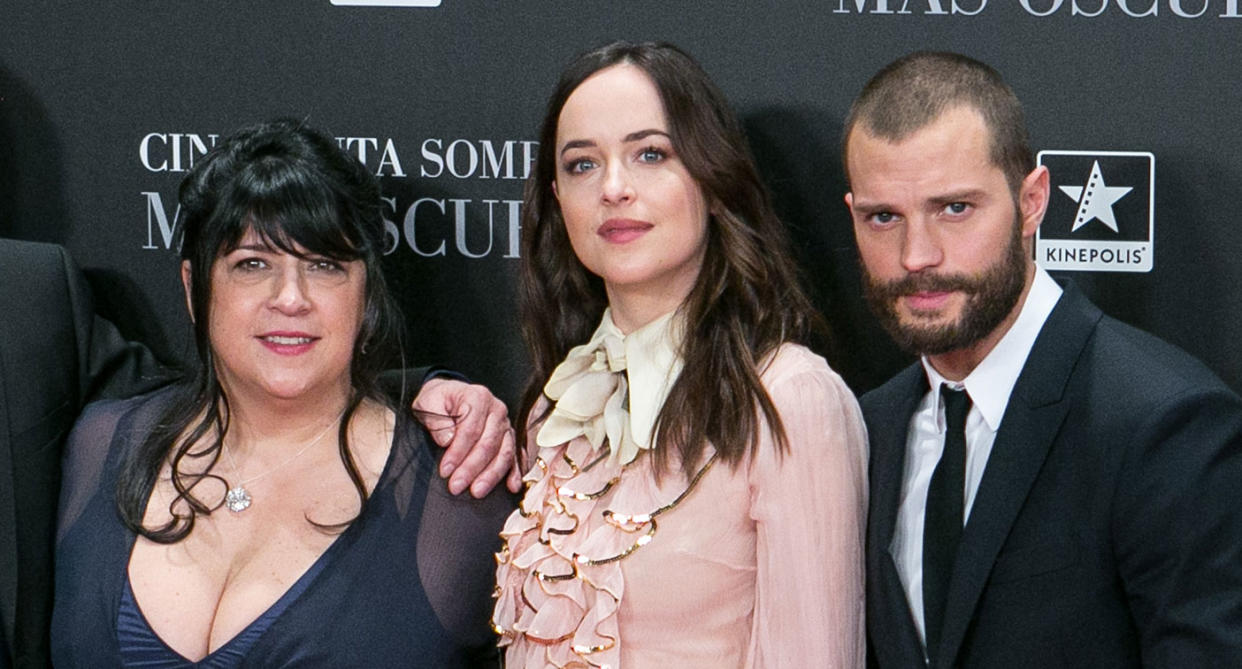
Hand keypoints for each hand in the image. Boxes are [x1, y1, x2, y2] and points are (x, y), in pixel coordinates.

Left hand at [413, 377, 520, 496]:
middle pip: (488, 444)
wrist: (449, 396)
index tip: (445, 471)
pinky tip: (512, 486)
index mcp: (478, 397)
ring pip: (504, 452)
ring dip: (491, 475)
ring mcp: (505, 424)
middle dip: (472, 468)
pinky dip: (515, 472)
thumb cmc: (438, 401)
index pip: (470, 430)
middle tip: (456, 486)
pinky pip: (515, 456)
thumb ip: (436, 420)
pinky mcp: (509, 437)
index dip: (457, 453)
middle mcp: (497, 410)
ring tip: (477, 492)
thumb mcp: (427, 403)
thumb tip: (447, 440)